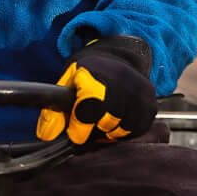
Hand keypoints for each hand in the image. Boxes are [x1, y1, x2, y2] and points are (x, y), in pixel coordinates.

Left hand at [35, 36, 156, 144]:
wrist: (117, 60)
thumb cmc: (88, 75)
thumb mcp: (66, 86)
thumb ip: (53, 111)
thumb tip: (46, 135)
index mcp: (92, 73)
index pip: (89, 107)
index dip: (80, 127)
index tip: (75, 134)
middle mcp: (120, 78)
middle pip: (107, 121)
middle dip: (96, 128)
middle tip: (91, 124)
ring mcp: (138, 90)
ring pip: (124, 127)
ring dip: (111, 131)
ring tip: (104, 120)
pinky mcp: (150, 101)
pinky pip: (138, 129)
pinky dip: (126, 131)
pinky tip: (118, 120)